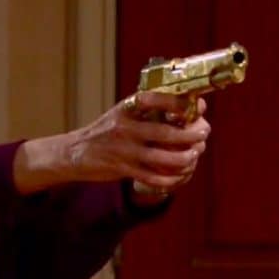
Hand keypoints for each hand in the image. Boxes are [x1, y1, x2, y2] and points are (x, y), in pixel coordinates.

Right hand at [66, 91, 210, 192]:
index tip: (199, 106)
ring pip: (165, 159)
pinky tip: (180, 174)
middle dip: (193, 135)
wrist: (75, 152)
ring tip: (194, 154)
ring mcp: (123, 151)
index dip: (179, 103)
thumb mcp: (121, 112)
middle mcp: (124, 128)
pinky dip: (172, 178)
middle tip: (203, 134)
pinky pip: (155, 178)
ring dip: (186, 158)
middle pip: (167, 133)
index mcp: (126, 109)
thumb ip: (147, 110)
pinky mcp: (122, 170)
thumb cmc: (106, 131)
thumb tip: (188, 107)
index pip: (154, 100)